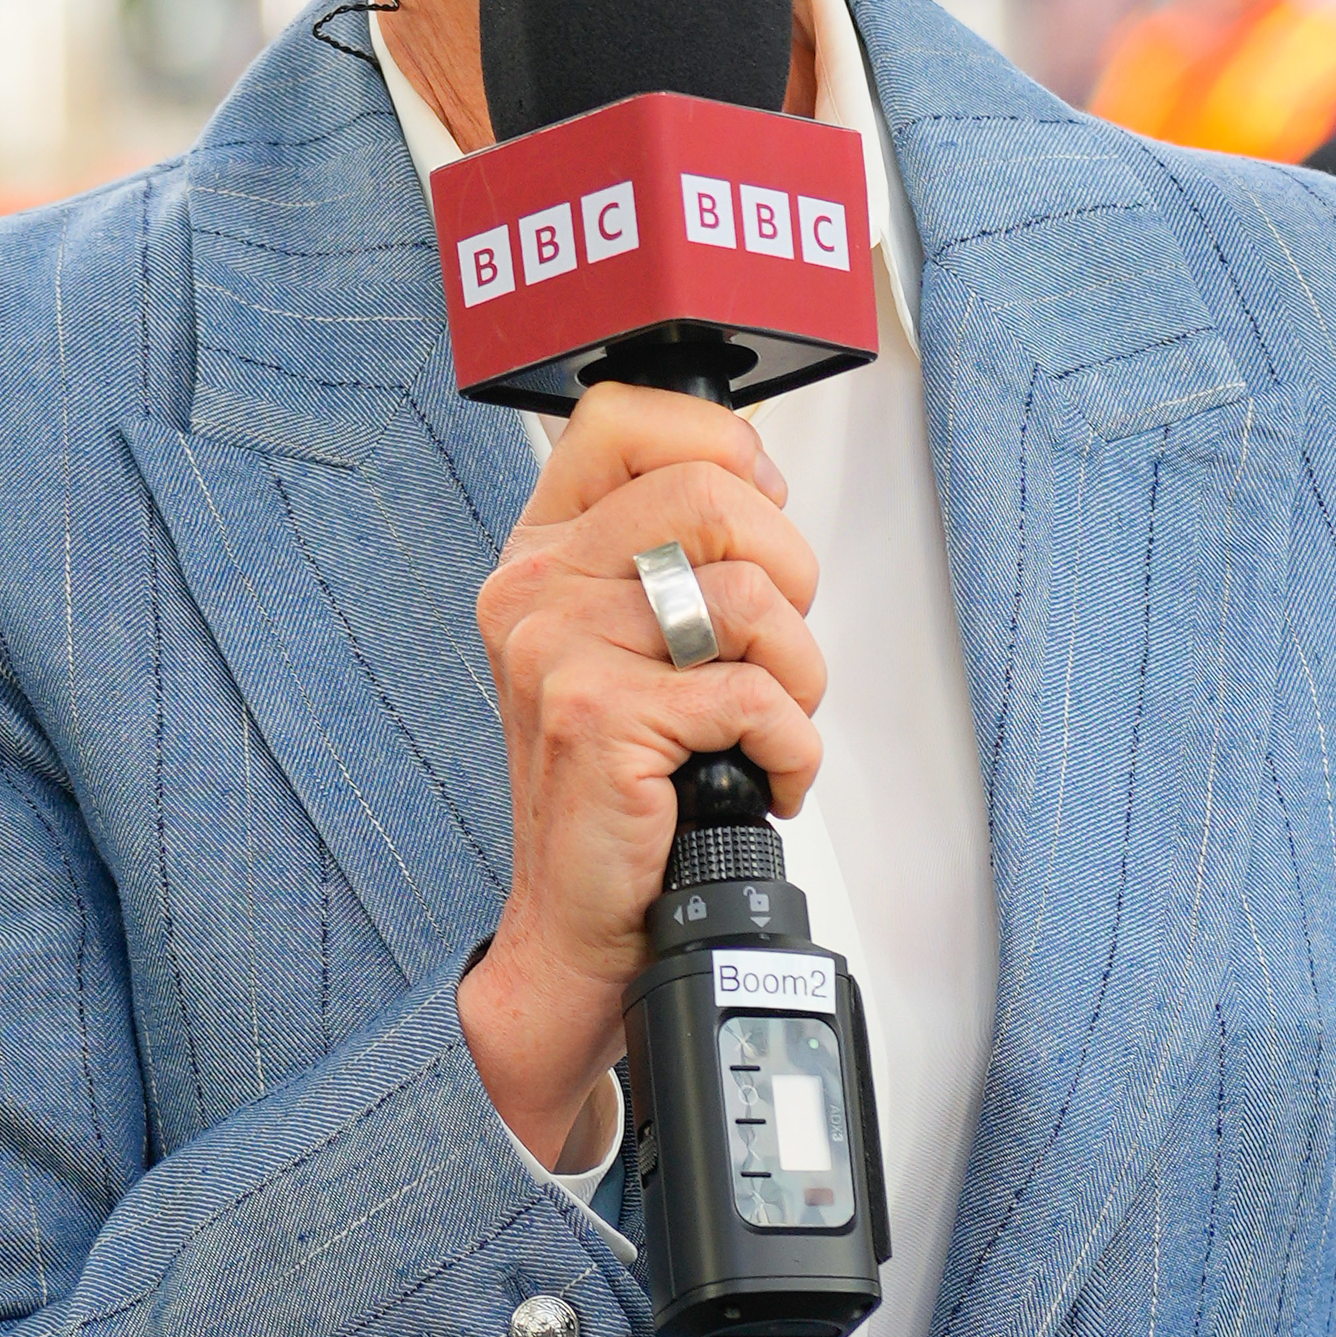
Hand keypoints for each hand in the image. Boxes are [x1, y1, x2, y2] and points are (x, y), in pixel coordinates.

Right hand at [461, 382, 822, 1166]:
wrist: (580, 919)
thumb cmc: (619, 783)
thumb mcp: (622, 643)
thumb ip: (668, 554)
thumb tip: (759, 482)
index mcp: (543, 552)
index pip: (623, 418)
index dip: (718, 445)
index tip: (756, 506)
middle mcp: (537, 591)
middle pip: (710, 494)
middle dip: (787, 571)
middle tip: (774, 645)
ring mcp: (559, 652)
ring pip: (746, 598)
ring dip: (798, 673)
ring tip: (769, 721)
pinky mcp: (598, 719)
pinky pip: (752, 696)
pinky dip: (792, 747)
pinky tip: (764, 775)